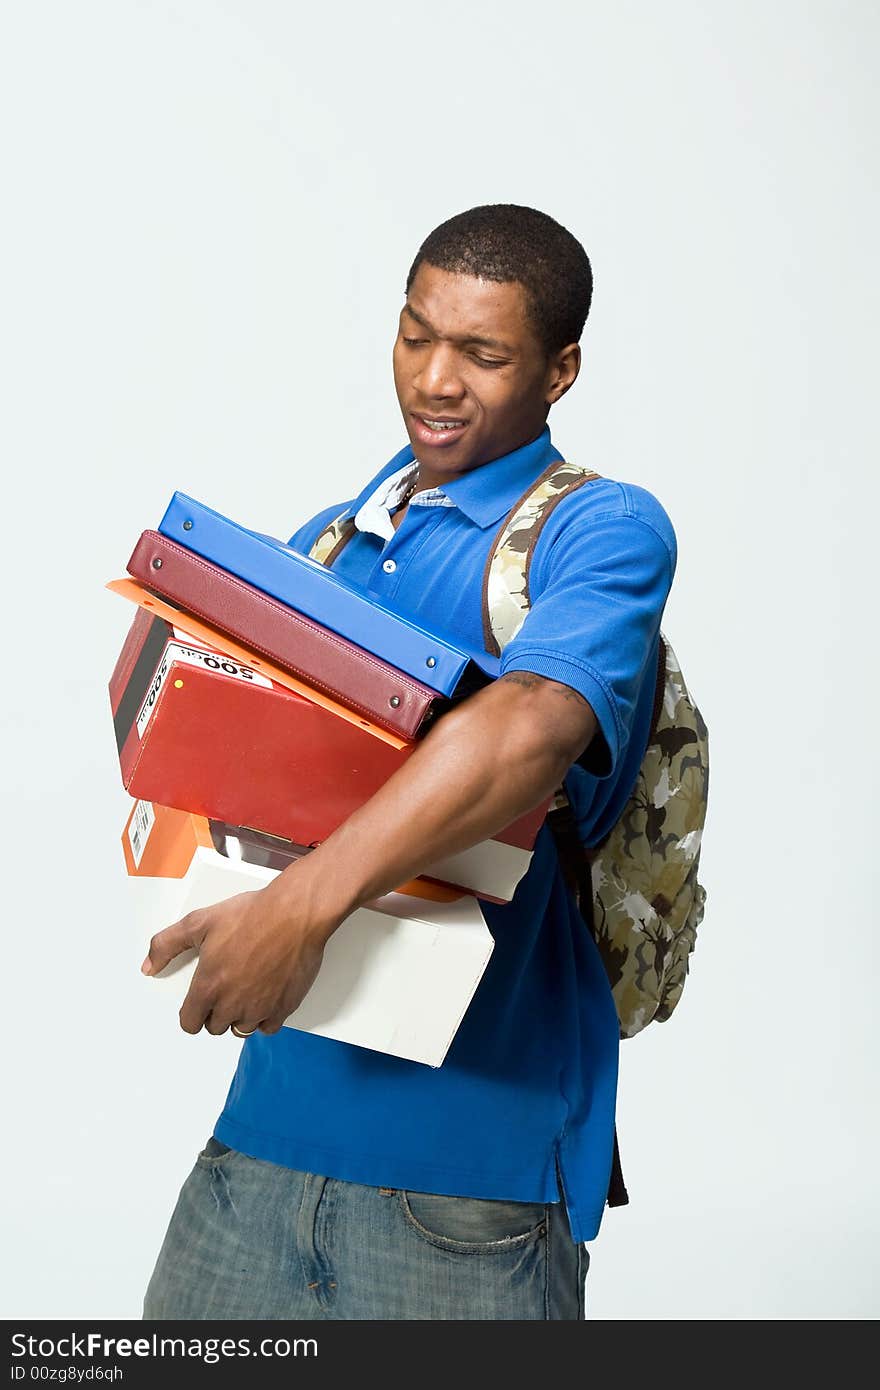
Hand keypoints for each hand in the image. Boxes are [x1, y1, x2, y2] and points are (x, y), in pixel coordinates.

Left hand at [140, 871, 336, 1036]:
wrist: (295, 913)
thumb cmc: (252, 915)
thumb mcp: (199, 921)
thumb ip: (166, 944)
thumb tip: (149, 966)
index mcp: (208, 987)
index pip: (189, 1023)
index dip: (191, 1012)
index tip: (198, 1003)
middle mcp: (232, 1004)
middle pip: (215, 1027)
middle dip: (215, 1012)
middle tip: (224, 988)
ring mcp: (259, 1008)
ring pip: (241, 1029)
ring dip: (239, 1016)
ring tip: (244, 991)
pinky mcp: (283, 1007)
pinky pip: (267, 1027)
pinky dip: (264, 1018)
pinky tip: (264, 998)